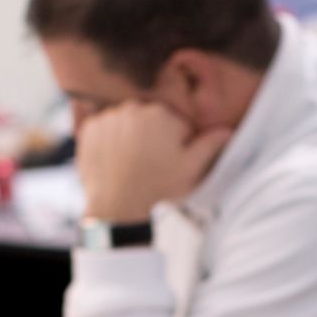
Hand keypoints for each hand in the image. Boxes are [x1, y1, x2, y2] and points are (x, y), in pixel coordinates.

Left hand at [74, 101, 230, 223]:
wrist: (117, 207)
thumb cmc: (158, 188)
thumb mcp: (191, 169)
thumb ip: (209, 145)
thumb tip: (226, 130)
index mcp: (161, 114)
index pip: (175, 125)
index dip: (177, 146)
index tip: (170, 164)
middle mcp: (133, 109)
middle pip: (150, 121)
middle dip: (153, 138)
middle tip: (151, 166)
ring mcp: (108, 117)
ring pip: (127, 124)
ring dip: (130, 138)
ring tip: (132, 165)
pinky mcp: (89, 129)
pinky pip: (104, 129)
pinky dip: (109, 141)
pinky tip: (115, 161)